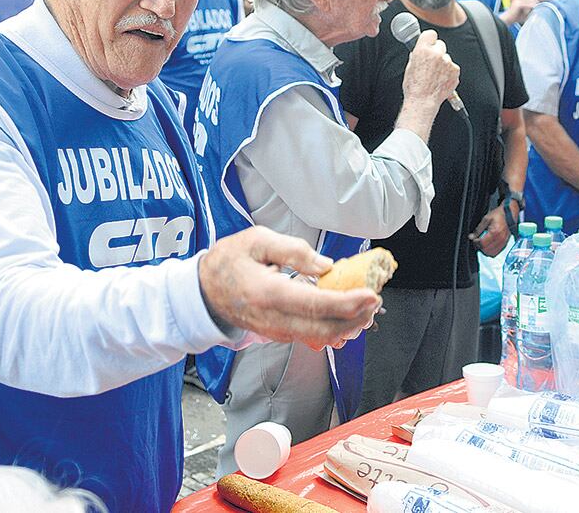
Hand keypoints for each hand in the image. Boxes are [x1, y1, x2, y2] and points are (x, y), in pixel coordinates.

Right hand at [198, 227, 380, 350]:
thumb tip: (326, 265)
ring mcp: (275, 330)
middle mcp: (273, 318)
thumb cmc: (229, 261)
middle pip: (323, 329)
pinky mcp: (278, 334)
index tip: (371, 296)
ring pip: (319, 338)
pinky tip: (347, 315)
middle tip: (375, 302)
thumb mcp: (257, 240)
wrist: (203, 291)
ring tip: (366, 309)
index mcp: (267, 292)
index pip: (315, 304)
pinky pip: (311, 336)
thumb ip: (293, 250)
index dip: (347, 303)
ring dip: (348, 325)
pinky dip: (333, 327)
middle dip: (355, 319)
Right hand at [401, 29, 459, 111]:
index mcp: (422, 50)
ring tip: (435, 76)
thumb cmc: (414, 87)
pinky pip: (453, 67)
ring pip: (447, 57)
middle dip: (437, 51)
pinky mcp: (455, 71)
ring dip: (443, 63)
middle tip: (432, 63)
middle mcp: (436, 54)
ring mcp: (447, 62)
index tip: (429, 43)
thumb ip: (417, 56)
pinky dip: (449, 72)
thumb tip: (420, 52)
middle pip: (440, 44)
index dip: (430, 39)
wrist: (423, 101)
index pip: (431, 34)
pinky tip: (441, 80)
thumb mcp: (410, 67)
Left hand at [470, 203, 513, 256]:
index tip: (474, 239)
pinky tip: (488, 244)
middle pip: (486, 250)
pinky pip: (497, 251)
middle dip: (480, 247)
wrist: (510, 214)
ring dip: (485, 250)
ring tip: (483, 243)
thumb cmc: (499, 215)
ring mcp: (503, 242)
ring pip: (492, 253)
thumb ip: (478, 229)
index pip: (482, 244)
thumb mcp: (486, 219)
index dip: (476, 243)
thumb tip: (471, 237)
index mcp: (494, 232)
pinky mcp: (505, 243)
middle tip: (477, 241)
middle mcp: (500, 239)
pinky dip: (491, 250)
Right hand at [499, 0, 539, 25]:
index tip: (541, 0)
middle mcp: (518, 0)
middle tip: (542, 0)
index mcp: (519, 1)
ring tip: (538, 4)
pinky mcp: (517, 5)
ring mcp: (517, 1)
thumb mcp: (524, 14)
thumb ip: (529, 11)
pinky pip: (525, 4)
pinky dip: (530, 5)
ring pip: (527, 0)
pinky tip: (534, 6)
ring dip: (533, 2)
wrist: (507, 20)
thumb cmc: (515, 18)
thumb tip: (536, 11)